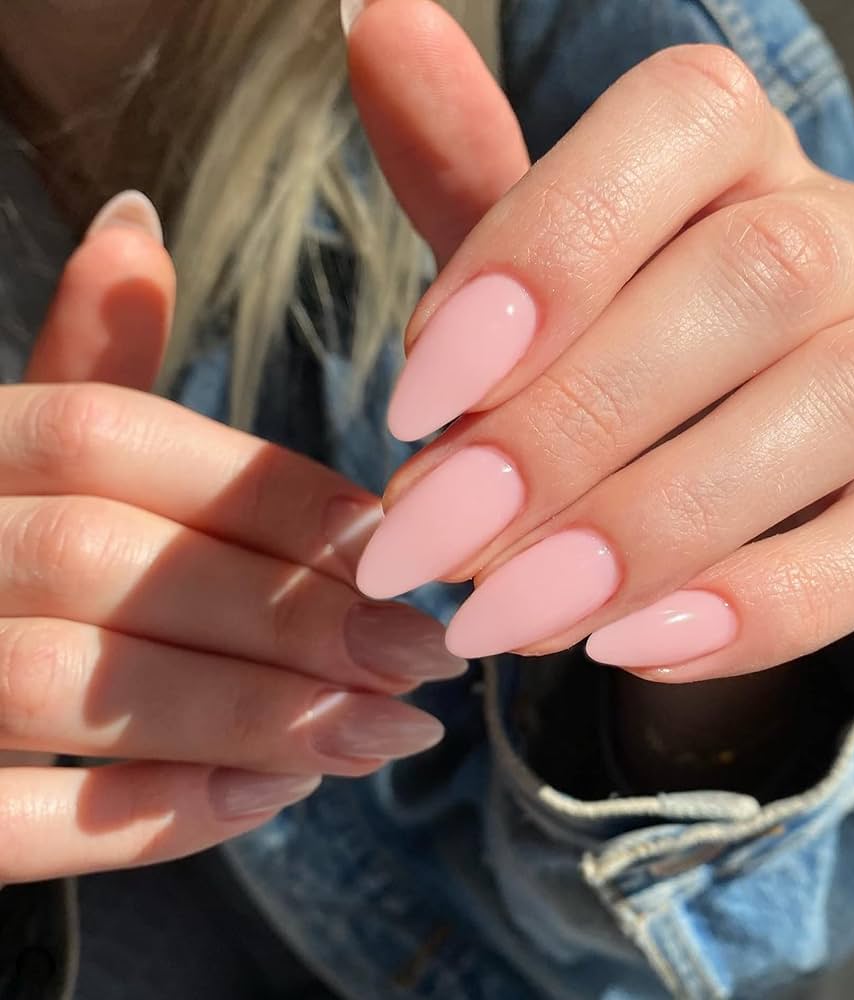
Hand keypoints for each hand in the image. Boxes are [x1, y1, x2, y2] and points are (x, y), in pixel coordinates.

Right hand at [0, 196, 463, 882]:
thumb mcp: (13, 442)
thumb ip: (82, 361)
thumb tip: (139, 217)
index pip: (113, 440)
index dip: (265, 491)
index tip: (388, 537)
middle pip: (111, 560)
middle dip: (286, 612)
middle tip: (422, 652)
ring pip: (68, 682)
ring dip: (251, 714)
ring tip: (384, 730)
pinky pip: (4, 822)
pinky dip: (145, 815)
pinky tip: (271, 798)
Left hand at [352, 4, 853, 679]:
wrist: (681, 452)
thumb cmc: (582, 339)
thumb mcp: (510, 256)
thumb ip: (458, 164)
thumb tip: (375, 23)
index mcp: (734, 147)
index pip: (671, 136)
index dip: (545, 256)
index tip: (413, 396)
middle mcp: (845, 234)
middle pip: (751, 286)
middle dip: (573, 430)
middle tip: (434, 542)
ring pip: (828, 415)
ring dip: (652, 531)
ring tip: (508, 615)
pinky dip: (760, 608)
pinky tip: (629, 648)